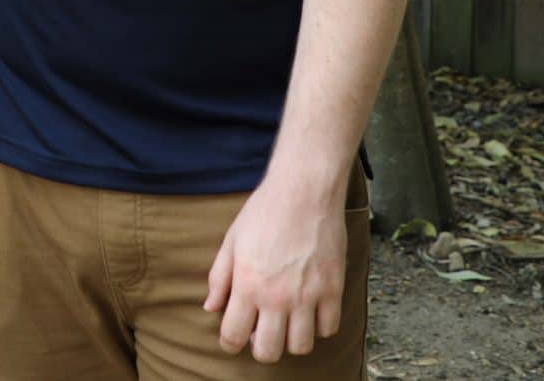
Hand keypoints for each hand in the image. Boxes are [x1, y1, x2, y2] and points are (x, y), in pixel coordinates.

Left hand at [204, 175, 348, 362]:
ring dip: (291, 340)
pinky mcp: (333, 288)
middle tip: (262, 332)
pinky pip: (329, 328)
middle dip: (261, 348)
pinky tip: (312, 311)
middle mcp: (277, 297)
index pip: (233, 336)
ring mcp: (308, 295)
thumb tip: (210, 307)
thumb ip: (219, 278)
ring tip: (287, 322)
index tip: (233, 338)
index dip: (230, 343)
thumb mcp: (232, 241)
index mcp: (247, 285)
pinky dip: (320, 326)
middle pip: (268, 352)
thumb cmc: (264, 212)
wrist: (304, 190)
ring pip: (300, 346)